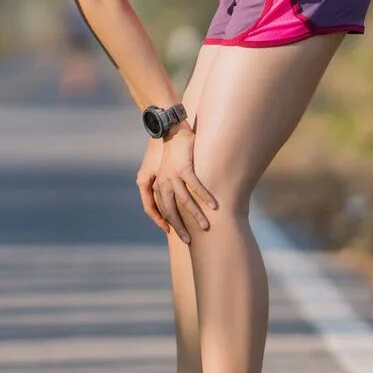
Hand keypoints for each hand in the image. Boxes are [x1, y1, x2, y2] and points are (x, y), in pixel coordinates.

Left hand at [136, 126, 218, 243]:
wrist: (172, 131)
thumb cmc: (173, 154)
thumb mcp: (168, 172)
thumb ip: (171, 188)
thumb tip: (180, 205)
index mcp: (157, 185)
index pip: (160, 210)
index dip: (166, 223)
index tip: (174, 234)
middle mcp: (162, 182)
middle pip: (170, 210)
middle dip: (180, 227)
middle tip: (189, 240)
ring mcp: (172, 175)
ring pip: (184, 200)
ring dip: (196, 215)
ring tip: (206, 226)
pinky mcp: (184, 168)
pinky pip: (195, 186)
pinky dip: (205, 197)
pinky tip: (214, 206)